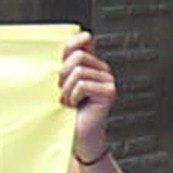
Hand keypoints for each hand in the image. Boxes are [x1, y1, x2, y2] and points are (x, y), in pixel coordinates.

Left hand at [59, 33, 118, 163]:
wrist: (78, 134)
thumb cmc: (68, 109)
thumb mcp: (63, 79)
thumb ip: (68, 58)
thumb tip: (82, 37)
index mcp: (92, 64)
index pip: (82, 42)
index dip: (68, 48)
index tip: (62, 64)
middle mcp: (103, 70)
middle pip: (78, 56)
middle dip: (64, 74)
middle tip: (63, 91)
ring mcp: (108, 81)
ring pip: (79, 71)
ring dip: (67, 88)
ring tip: (69, 100)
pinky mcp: (109, 92)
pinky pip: (83, 84)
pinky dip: (74, 96)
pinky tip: (76, 105)